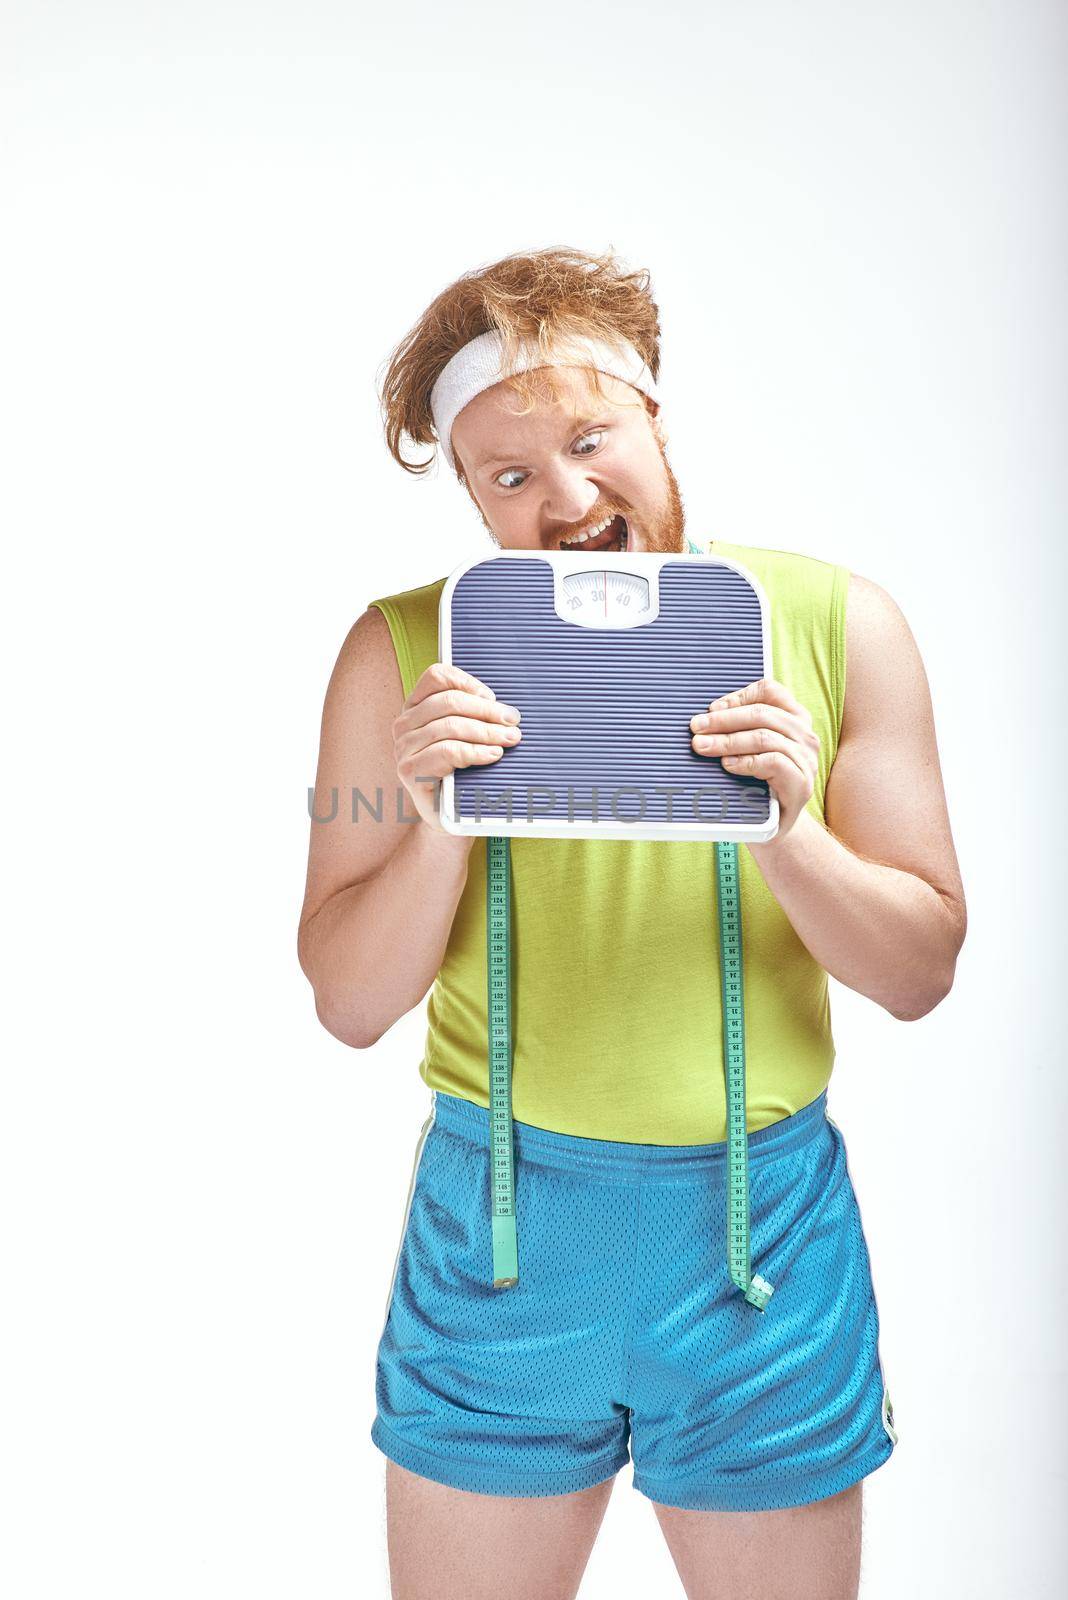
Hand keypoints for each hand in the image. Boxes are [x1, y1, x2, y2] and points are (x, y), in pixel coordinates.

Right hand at [392, 663, 522, 833]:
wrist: (447, 815)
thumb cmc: (460, 772)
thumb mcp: (465, 737)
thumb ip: (473, 715)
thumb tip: (504, 706)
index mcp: (415, 707)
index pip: (436, 676)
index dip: (467, 681)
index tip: (492, 697)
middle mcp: (404, 724)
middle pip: (449, 702)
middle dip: (487, 711)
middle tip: (512, 722)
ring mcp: (404, 748)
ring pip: (450, 726)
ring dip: (486, 731)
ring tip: (508, 739)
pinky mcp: (410, 771)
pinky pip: (448, 752)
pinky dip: (475, 751)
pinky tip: (493, 755)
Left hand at [690, 676, 820, 840]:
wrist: (775, 825)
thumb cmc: (758, 782)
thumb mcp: (751, 749)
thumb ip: (739, 728)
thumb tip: (706, 716)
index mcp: (795, 718)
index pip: (769, 691)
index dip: (738, 696)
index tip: (712, 708)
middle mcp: (805, 735)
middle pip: (762, 714)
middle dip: (723, 720)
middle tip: (696, 728)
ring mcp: (806, 759)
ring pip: (764, 737)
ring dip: (728, 740)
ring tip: (703, 747)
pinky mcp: (801, 783)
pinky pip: (773, 762)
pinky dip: (746, 761)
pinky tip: (728, 764)